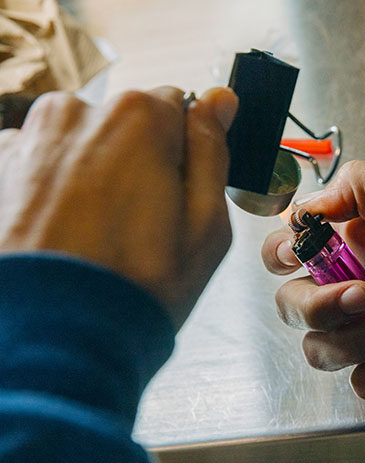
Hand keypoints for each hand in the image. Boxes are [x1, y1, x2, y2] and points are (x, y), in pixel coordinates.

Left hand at [0, 86, 237, 327]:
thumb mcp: (206, 226)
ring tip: (96, 235)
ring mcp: (28, 140)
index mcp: (139, 119)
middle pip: (126, 124)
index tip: (177, 192)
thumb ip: (212, 151)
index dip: (184, 152)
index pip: (178, 106)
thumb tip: (219, 101)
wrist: (52, 341)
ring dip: (93, 174)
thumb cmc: (136, 289)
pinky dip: (53, 189)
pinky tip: (61, 234)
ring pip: (82, 143)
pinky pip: (41, 163)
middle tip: (139, 224)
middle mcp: (77, 114)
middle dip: (137, 161)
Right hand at [262, 161, 364, 400]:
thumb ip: (357, 187)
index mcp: (360, 242)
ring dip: (358, 339)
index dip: (282, 253)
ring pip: (321, 348)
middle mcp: (362, 283)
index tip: (298, 253)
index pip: (291, 249)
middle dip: (318, 304)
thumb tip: (305, 203)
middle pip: (294, 304)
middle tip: (362, 293)